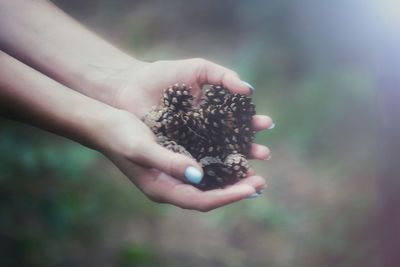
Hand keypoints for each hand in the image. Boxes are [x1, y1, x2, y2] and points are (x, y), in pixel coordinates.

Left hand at [93, 58, 273, 160]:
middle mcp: (203, 132)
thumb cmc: (163, 75)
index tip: (267, 125)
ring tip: (251, 169)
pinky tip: (222, 175)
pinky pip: (194, 165)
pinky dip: (209, 171)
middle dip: (250, 149)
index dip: (252, 125)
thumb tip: (250, 91)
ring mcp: (188, 146)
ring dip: (234, 165)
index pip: (238, 122)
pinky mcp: (174, 155)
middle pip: (231, 144)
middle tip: (265, 154)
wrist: (130, 86)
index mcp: (211, 113)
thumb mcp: (198, 69)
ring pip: (216, 159)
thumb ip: (223, 76)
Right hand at [96, 110, 265, 210]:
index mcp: (162, 188)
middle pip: (209, 195)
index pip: (202, 200)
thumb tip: (199, 175)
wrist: (104, 124)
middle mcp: (170, 185)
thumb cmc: (120, 134)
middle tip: (261, 181)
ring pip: (208, 182)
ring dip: (230, 177)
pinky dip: (219, 162)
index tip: (253, 187)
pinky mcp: (174, 160)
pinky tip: (232, 153)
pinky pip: (202, 166)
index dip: (229, 195)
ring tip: (254, 168)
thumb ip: (169, 162)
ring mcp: (172, 174)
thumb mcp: (143, 147)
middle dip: (235, 189)